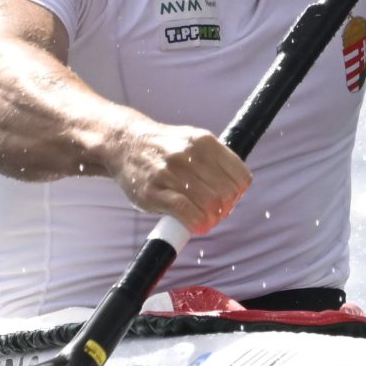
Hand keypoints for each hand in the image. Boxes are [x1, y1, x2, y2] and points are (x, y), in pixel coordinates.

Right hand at [111, 119, 252, 234]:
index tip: (229, 199)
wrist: (125, 143)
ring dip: (211, 219)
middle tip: (215, 213)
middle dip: (224, 209)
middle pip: (226, 193)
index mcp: (204, 142)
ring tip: (204, 220)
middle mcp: (189, 154)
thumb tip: (237, 189)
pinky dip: (196, 223)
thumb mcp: (193, 141)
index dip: (238, 193)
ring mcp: (171, 173)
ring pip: (209, 204)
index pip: (240, 176)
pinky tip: (195, 225)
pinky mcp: (154, 191)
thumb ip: (215, 160)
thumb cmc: (163, 147)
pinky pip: (186, 212)